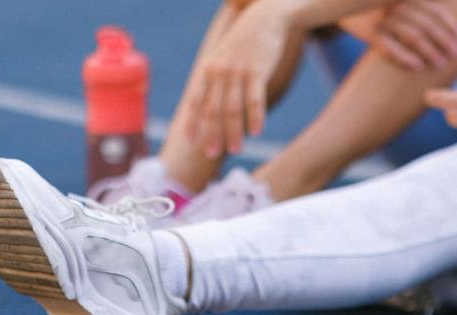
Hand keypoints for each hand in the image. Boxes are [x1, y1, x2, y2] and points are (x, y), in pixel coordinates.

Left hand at [184, 3, 286, 157]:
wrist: (265, 18)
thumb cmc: (244, 43)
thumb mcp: (222, 58)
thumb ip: (215, 80)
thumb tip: (210, 106)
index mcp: (207, 71)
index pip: (195, 102)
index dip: (192, 123)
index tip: (191, 143)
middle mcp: (218, 72)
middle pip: (212, 110)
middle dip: (212, 134)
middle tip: (212, 154)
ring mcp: (237, 72)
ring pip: (233, 109)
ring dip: (234, 132)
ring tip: (235, 149)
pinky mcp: (257, 71)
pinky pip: (255, 99)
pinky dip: (255, 117)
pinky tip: (257, 132)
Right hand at [370, 0, 456, 70]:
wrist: (334, 4)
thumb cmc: (371, 6)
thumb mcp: (392, 2)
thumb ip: (414, 7)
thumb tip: (441, 23)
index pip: (435, 10)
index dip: (451, 26)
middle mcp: (395, 3)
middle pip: (427, 23)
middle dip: (444, 41)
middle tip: (456, 56)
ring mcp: (381, 16)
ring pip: (412, 34)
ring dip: (429, 51)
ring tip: (440, 64)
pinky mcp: (367, 30)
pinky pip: (389, 45)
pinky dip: (404, 56)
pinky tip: (417, 67)